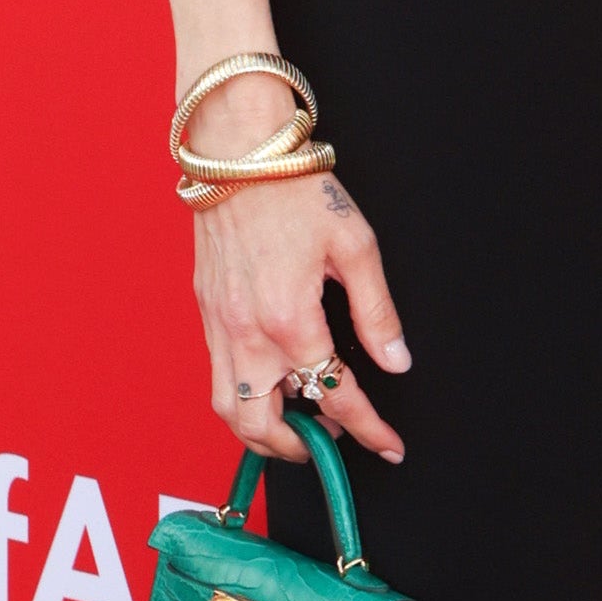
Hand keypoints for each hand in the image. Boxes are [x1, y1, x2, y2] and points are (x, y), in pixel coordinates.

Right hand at [190, 120, 412, 463]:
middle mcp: (247, 334)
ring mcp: (219, 327)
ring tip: (301, 422)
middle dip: (301, 448)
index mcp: (291, 319)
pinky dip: (243, 399)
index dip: (368, 428)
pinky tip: (273, 383)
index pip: (333, 394)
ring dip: (264, 432)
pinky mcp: (205, 314)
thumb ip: (376, 312)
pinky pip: (218, 379)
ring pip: (230, 412)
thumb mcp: (356, 246)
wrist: (237, 153)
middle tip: (335, 438)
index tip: (389, 444)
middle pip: (263, 426)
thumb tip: (396, 361)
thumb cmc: (296, 189)